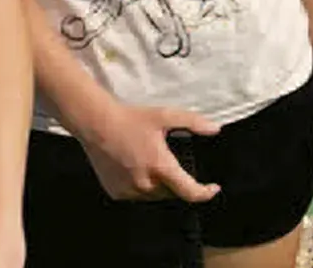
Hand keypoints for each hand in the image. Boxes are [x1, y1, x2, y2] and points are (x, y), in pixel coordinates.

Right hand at [73, 100, 221, 202]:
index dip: (204, 193)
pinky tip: (138, 169)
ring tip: (154, 164)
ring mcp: (129, 191)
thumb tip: (215, 129)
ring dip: (161, 186)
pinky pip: (137, 195)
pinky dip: (143, 187)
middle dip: (178, 183)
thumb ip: (193, 122)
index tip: (213, 188)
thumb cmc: (132, 119)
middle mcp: (145, 184)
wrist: (97, 125)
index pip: (189, 192)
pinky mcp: (116, 193)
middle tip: (172, 163)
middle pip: (172, 193)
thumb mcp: (165, 115)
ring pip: (154, 196)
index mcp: (160, 167)